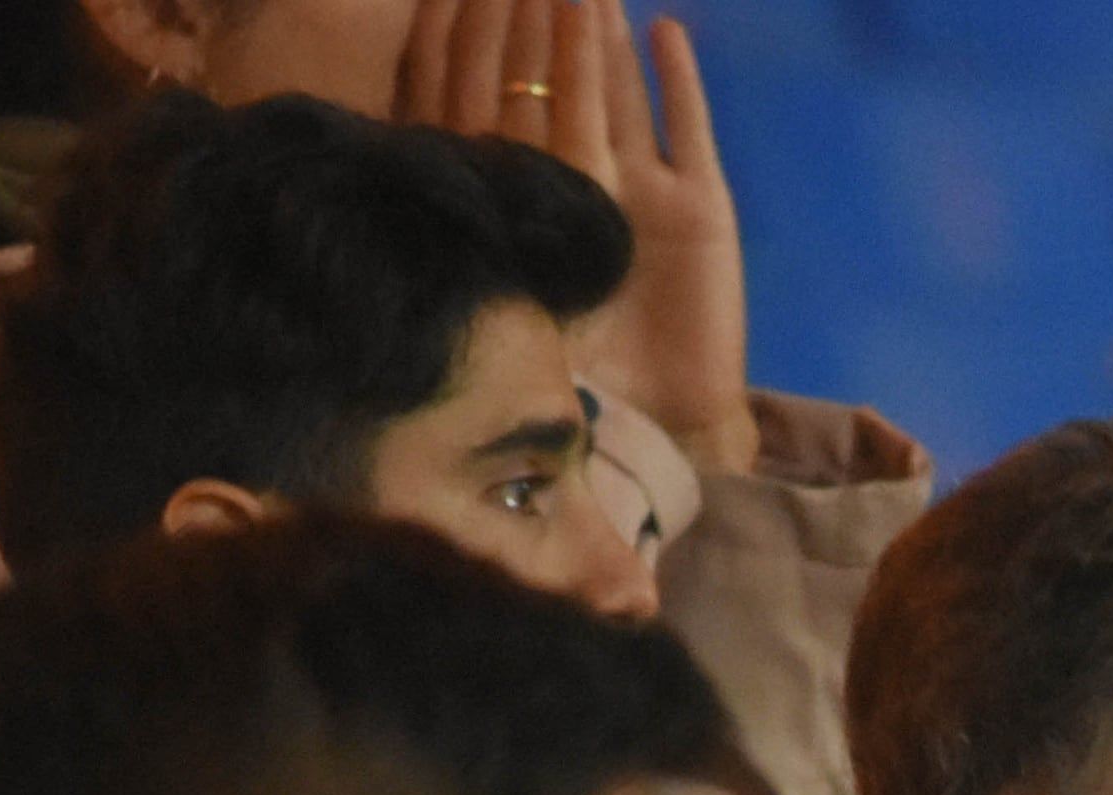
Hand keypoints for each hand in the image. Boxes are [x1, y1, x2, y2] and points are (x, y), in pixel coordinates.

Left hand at [402, 0, 754, 475]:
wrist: (663, 435)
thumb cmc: (580, 388)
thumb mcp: (508, 309)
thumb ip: (480, 249)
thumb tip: (407, 175)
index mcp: (533, 208)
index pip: (499, 109)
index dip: (481, 50)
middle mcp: (588, 187)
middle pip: (557, 87)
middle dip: (539, 23)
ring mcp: (647, 193)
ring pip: (618, 95)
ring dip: (600, 38)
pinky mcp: (705, 211)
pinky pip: (689, 131)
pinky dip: (678, 84)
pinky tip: (664, 34)